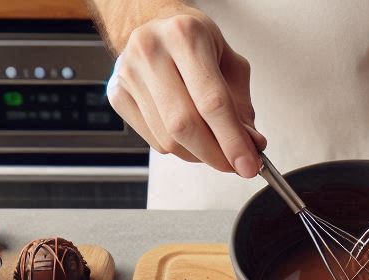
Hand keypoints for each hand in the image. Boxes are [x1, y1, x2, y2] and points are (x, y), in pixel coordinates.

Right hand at [106, 4, 264, 176]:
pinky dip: (178, 149)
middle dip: (215, 155)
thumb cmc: (194, 44)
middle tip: (233, 164)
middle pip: (185, 125)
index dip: (233, 141)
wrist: (155, 26)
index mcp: (185, 34)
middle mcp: (151, 49)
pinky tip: (188, 136)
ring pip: (168, 139)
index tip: (248, 164)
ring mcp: (129, 72)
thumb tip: (251, 146)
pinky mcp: (117, 94)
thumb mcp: (229, 64)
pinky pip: (154, 141)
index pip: (212, 102)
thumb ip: (242, 108)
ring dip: (198, 154)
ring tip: (212, 146)